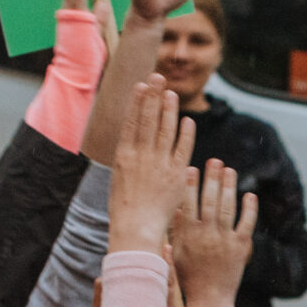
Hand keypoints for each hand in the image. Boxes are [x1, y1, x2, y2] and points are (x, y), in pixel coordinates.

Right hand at [106, 78, 197, 253]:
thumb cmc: (125, 208)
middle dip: (153, 96)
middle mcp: (141, 156)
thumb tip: (133, 146)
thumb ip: (129, 160)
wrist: (135, 229)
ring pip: (165, 130)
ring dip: (169, 110)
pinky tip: (187, 120)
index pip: (132, 122)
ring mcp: (159, 164)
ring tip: (171, 93)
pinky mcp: (176, 175)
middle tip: (158, 77)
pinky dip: (185, 133)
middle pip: (148, 120)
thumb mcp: (120, 179)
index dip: (138, 102)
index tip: (141, 85)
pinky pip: (182, 149)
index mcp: (124, 155)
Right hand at [168, 159, 253, 306]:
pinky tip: (249, 194)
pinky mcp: (241, 247)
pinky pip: (246, 223)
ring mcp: (225, 240)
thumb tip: (175, 208)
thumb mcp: (176, 254)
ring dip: (229, 187)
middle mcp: (207, 234)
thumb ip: (175, 231)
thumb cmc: (189, 277)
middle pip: (210, 200)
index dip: (190, 185)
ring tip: (229, 170)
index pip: (188, 204)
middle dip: (212, 178)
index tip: (191, 168)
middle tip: (215, 161)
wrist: (210, 300)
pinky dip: (249, 208)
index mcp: (189, 235)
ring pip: (228, 207)